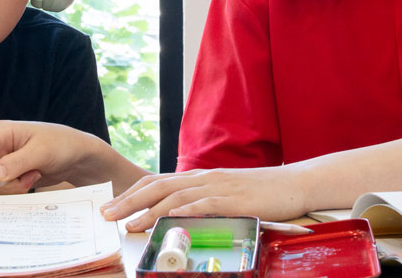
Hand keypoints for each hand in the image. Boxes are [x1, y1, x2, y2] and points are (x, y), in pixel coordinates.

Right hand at [0, 120, 102, 189]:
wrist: (78, 156)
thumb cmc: (62, 144)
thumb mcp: (41, 152)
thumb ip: (17, 163)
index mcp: (2, 132)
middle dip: (4, 183)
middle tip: (28, 178)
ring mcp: (4, 161)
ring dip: (15, 186)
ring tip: (34, 174)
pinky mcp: (10, 174)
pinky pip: (5, 189)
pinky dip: (19, 188)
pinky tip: (34, 177)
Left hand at [101, 166, 306, 231]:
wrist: (295, 183)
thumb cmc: (261, 192)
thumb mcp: (225, 194)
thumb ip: (202, 200)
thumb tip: (176, 214)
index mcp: (200, 177)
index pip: (157, 182)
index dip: (132, 193)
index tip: (111, 206)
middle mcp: (204, 178)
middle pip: (159, 186)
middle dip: (129, 201)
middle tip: (106, 214)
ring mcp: (219, 187)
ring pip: (176, 195)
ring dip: (149, 210)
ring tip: (128, 223)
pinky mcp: (236, 200)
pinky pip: (206, 204)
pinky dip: (186, 210)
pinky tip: (170, 217)